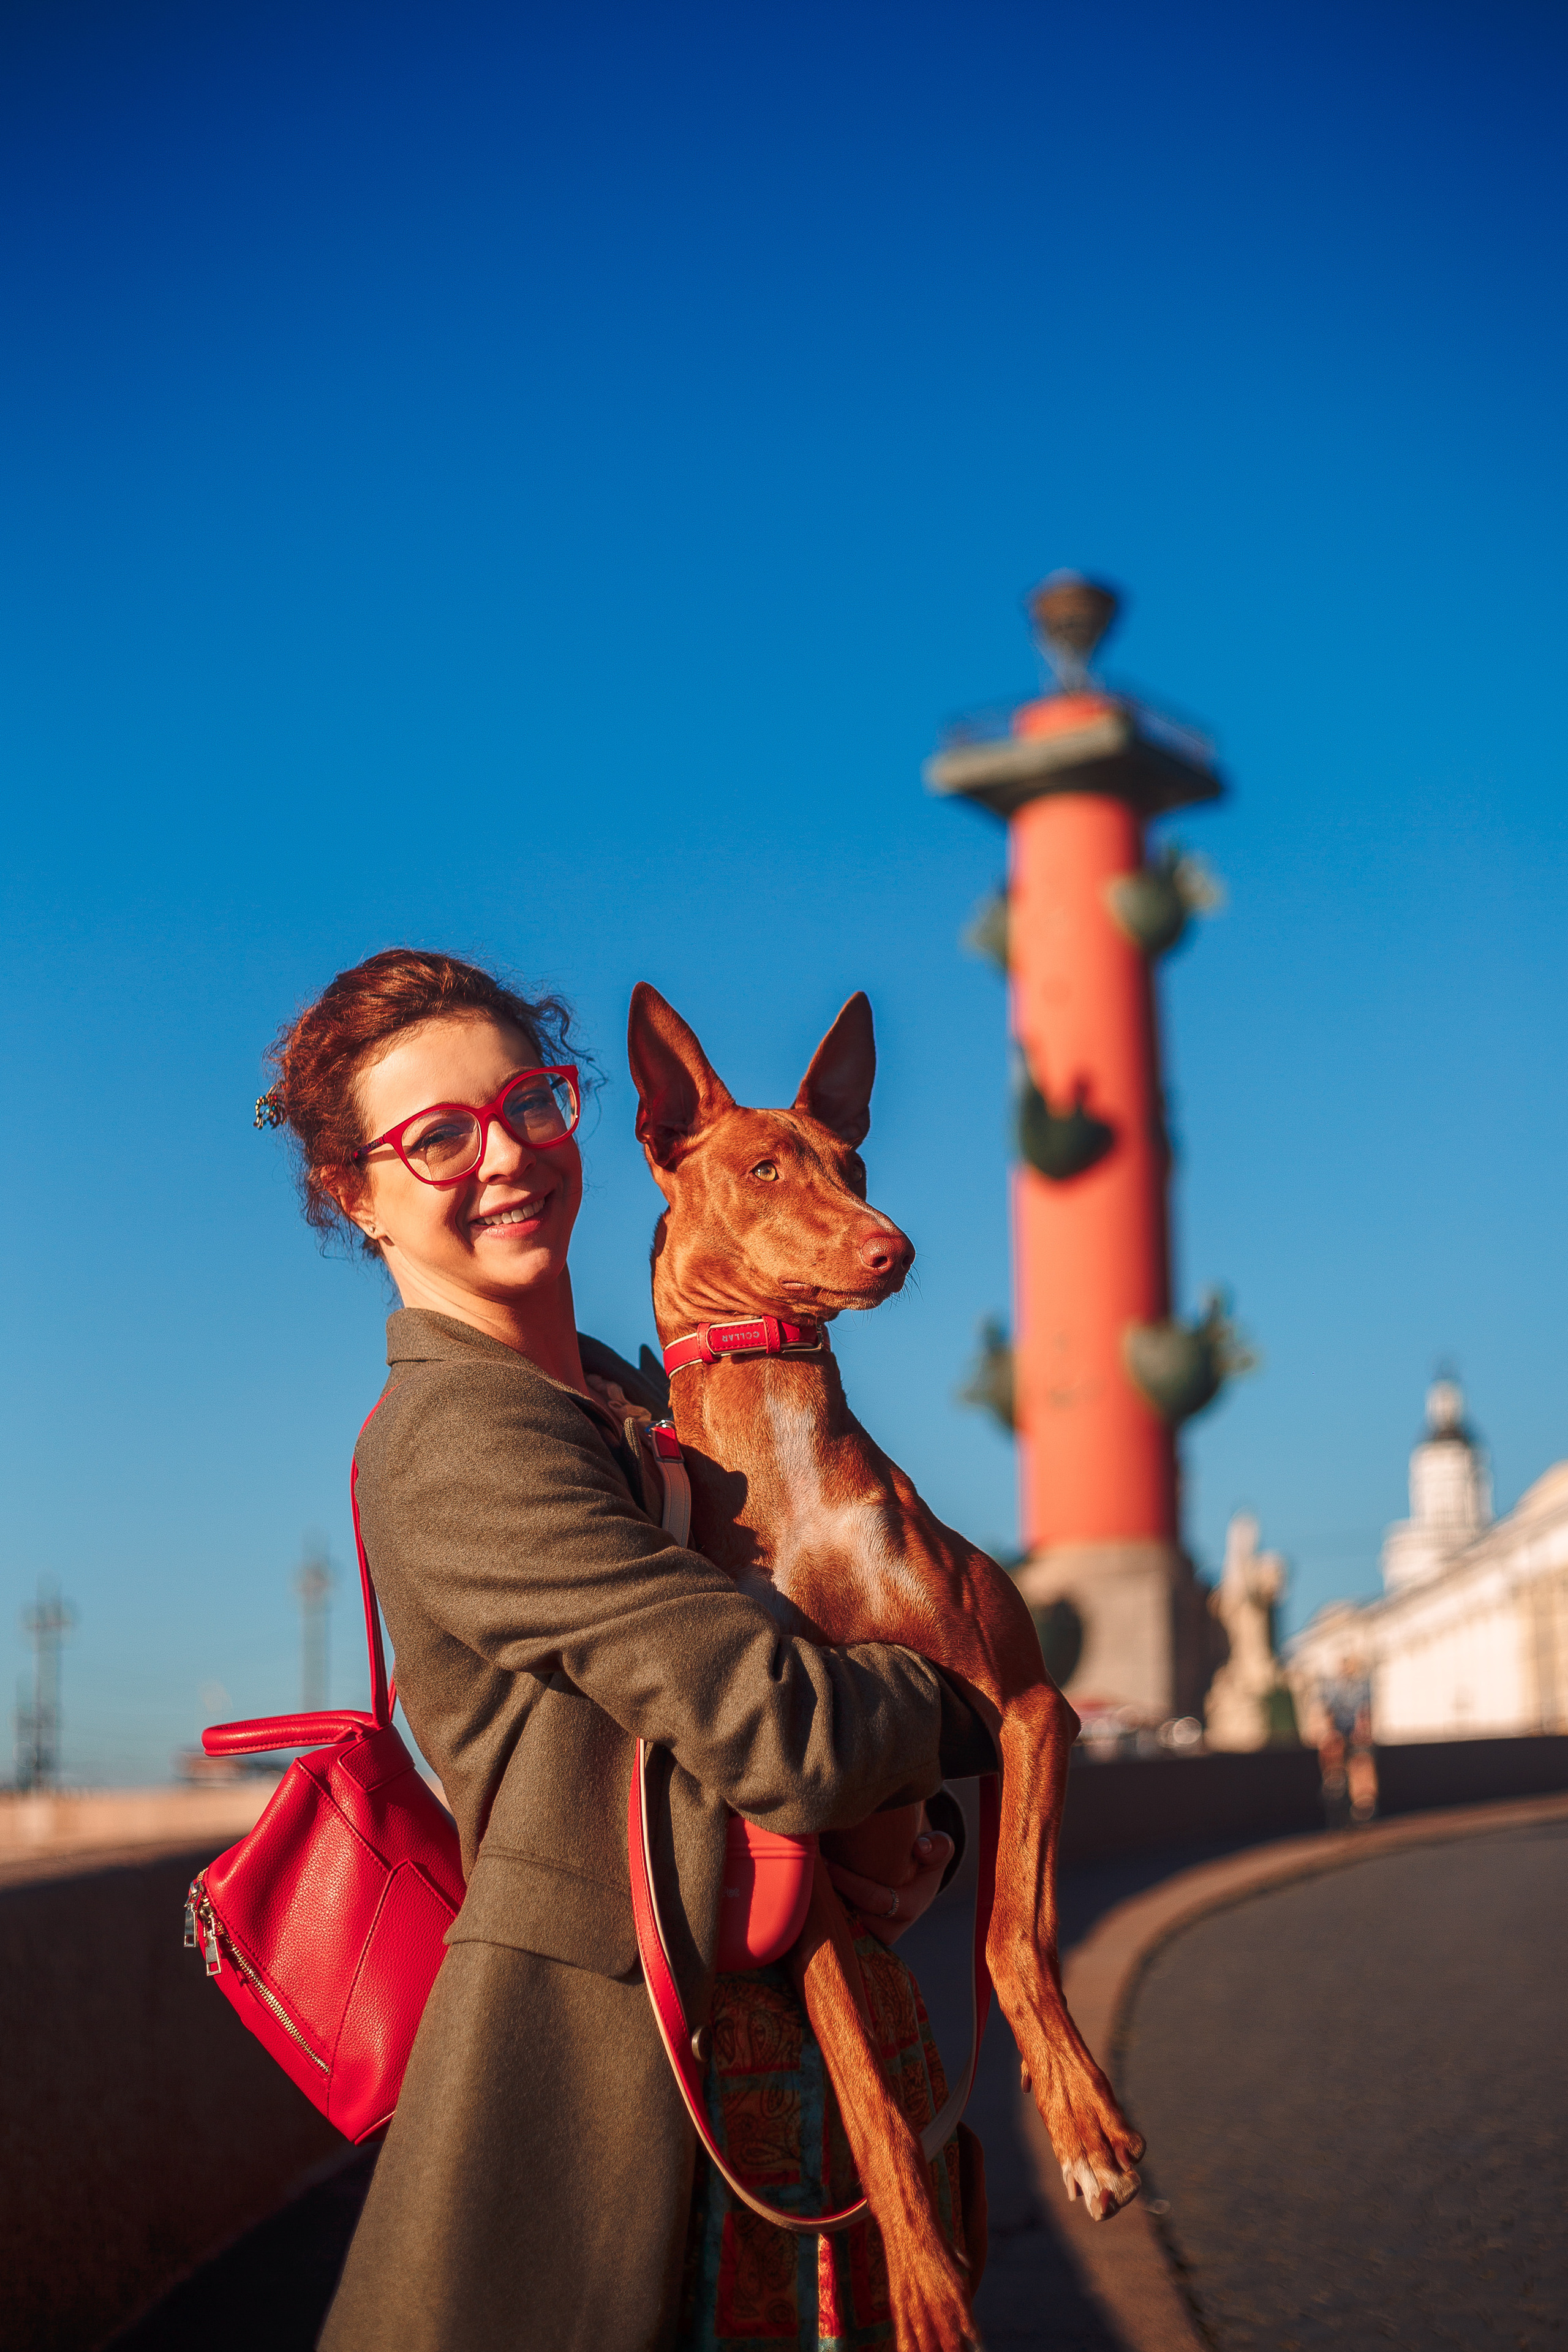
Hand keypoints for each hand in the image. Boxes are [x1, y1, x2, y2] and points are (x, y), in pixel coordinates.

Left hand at [823, 1827, 954, 1945]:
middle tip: (814, 1879)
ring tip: (810, 1890)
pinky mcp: (862, 1930)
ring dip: (829, 1912)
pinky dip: (828, 1917)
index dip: (853, 1886)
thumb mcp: (938, 1847)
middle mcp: (894, 1925)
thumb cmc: (925, 1855)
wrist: (917, 1869)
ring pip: (848, 1932)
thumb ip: (938, 1846)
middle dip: (836, 1903)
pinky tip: (813, 1898)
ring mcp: (877, 1931)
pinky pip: (843, 1932)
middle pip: (860, 1923)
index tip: (831, 1865)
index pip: (879, 1902)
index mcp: (912, 1905)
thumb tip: (920, 1847)